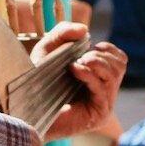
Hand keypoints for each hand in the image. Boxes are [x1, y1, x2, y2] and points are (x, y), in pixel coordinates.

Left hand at [30, 23, 124, 139]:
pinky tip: (73, 69)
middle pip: (120, 65)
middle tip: (80, 58)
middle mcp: (104, 93)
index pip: (119, 59)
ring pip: (115, 74)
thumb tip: (84, 30)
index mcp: (98, 80)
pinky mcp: (98, 115)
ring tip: (74, 64)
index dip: (106, 49)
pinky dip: (89, 74)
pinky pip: (103, 89)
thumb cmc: (34, 84)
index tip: (86, 49)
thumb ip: (63, 34)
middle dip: (100, 56)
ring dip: (96, 63)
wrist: (24, 114)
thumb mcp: (47, 51)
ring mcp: (103, 106)